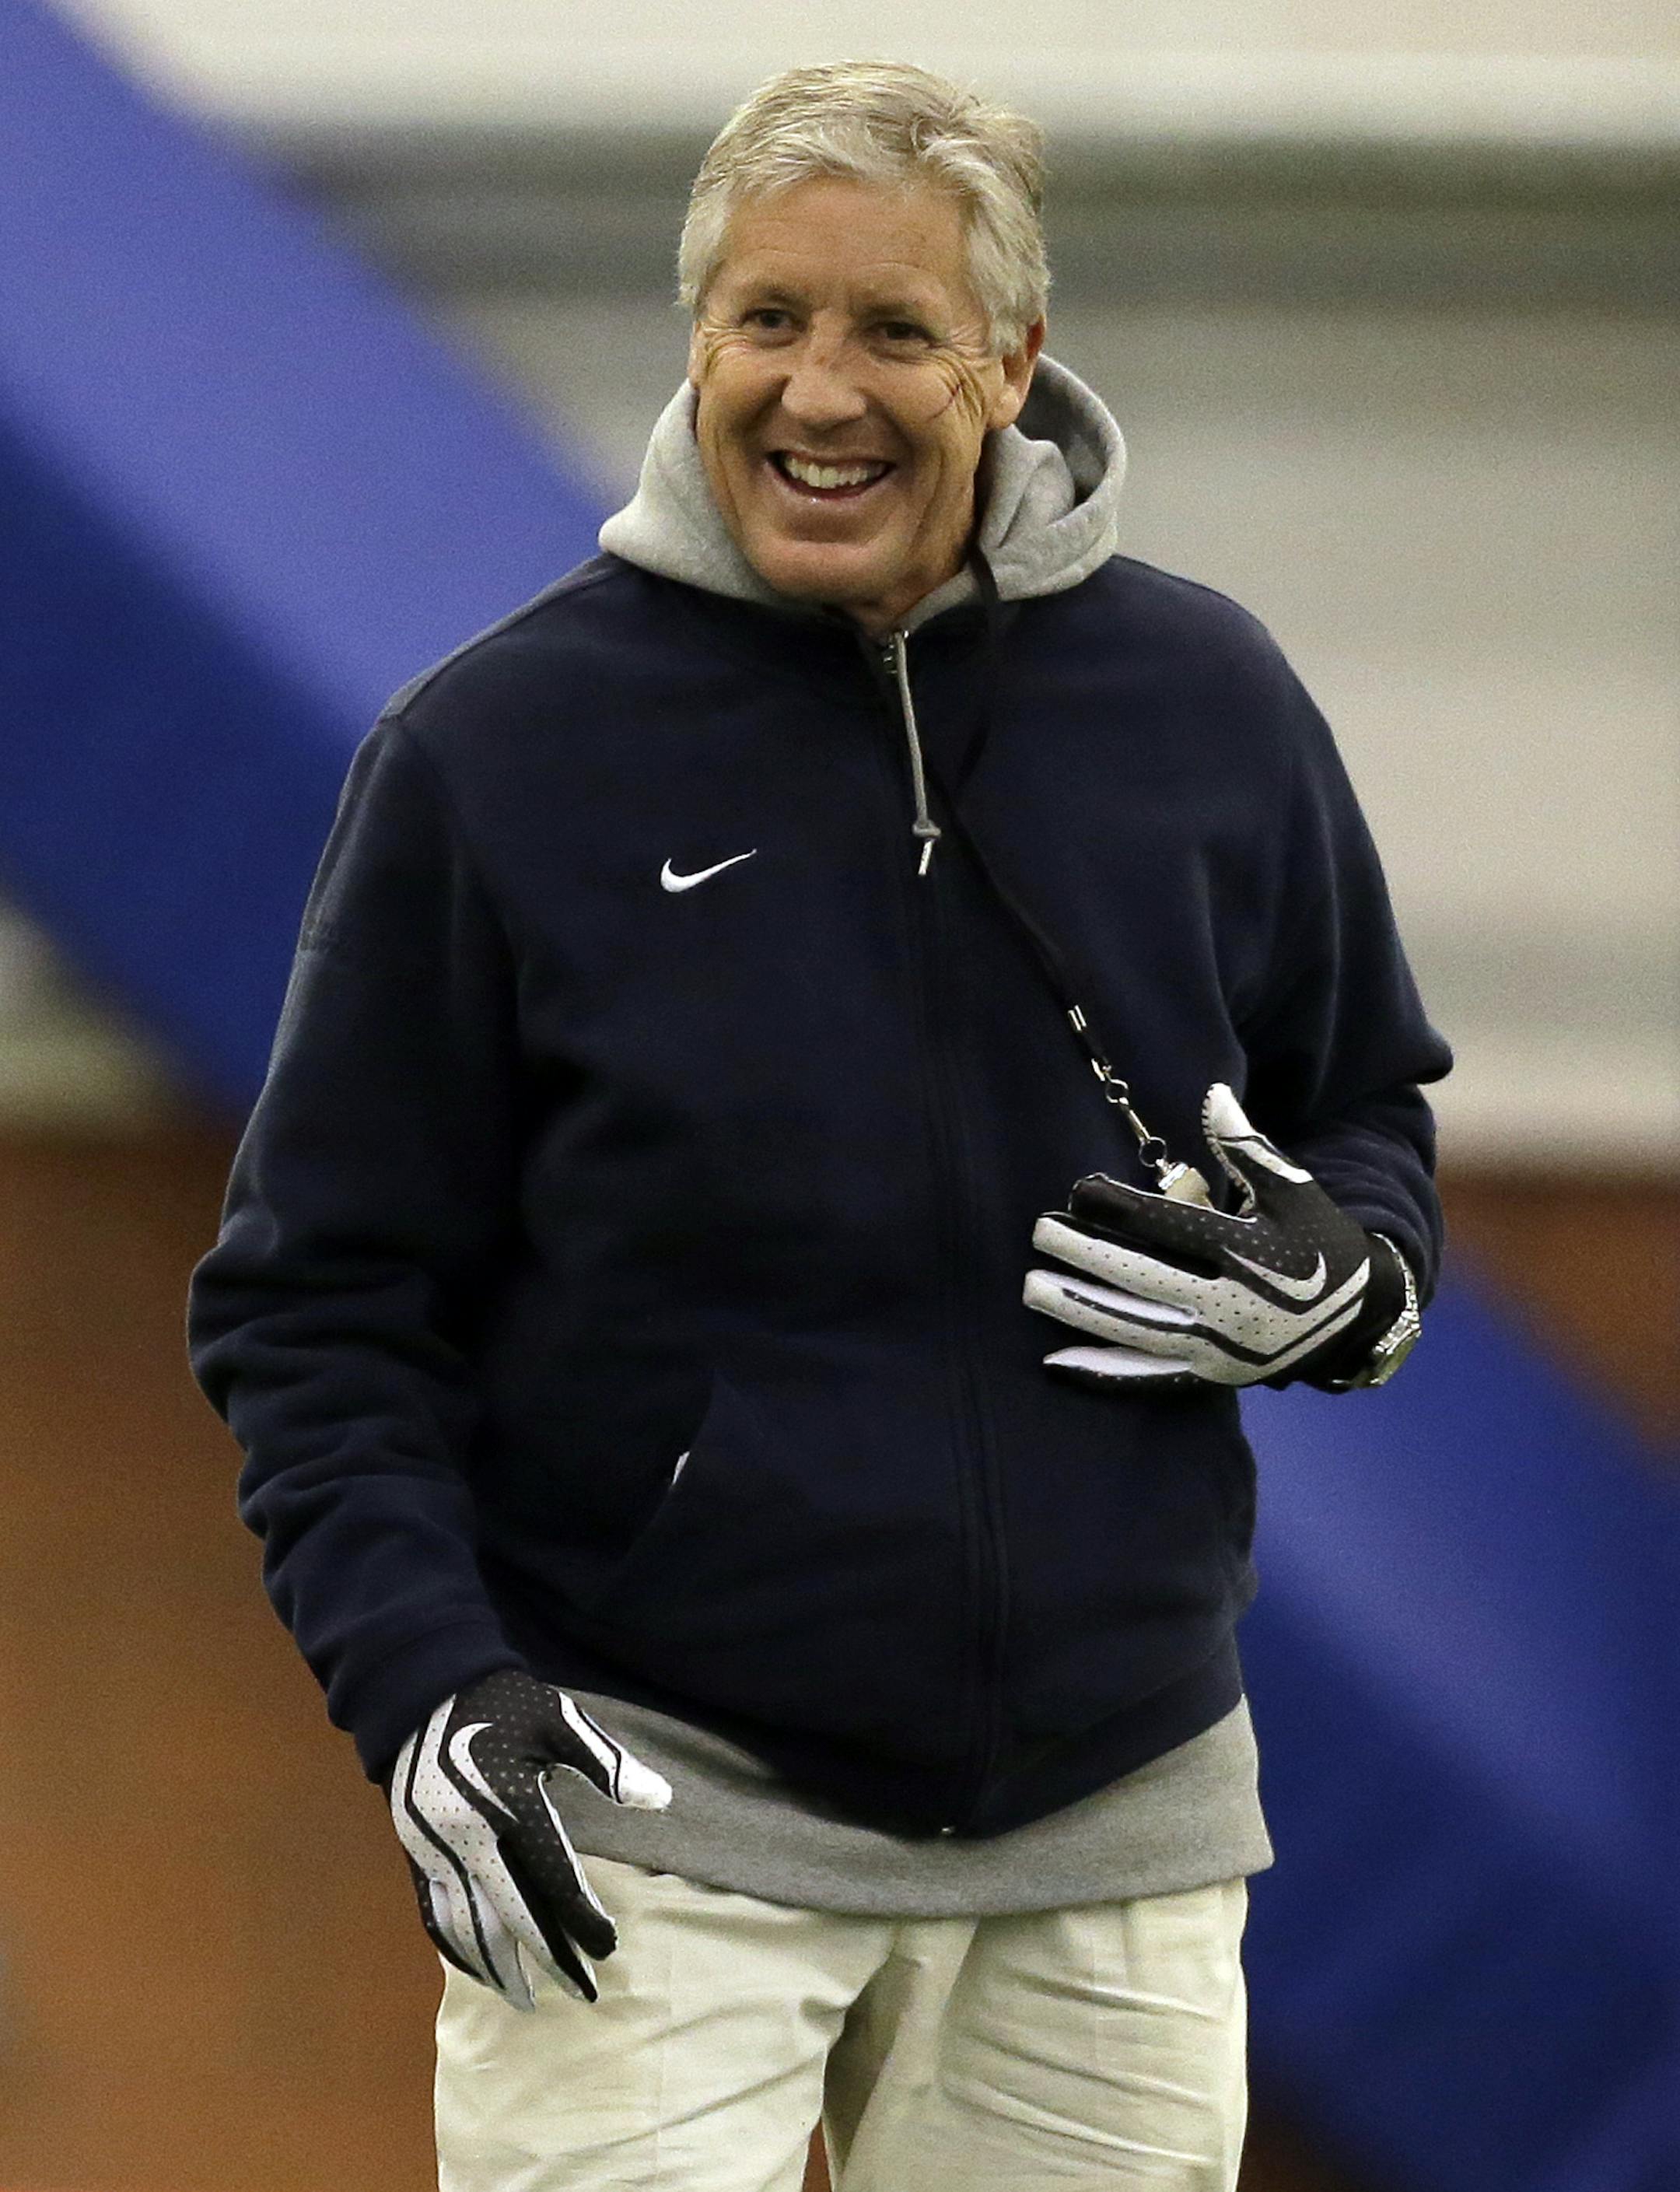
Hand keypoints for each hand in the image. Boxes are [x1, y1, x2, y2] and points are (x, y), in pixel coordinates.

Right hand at [389, 1668, 671, 2008]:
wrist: (421, 1693)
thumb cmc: (501, 1704)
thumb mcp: (559, 1718)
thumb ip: (607, 1763)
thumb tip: (660, 1800)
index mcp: (512, 1802)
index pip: (554, 1879)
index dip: (583, 1919)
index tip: (609, 1948)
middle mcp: (470, 1836)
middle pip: (513, 1916)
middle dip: (550, 1960)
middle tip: (584, 1995)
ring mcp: (435, 1850)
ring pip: (467, 1927)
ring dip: (498, 1969)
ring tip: (528, 2001)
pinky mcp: (413, 1855)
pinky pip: (433, 1916)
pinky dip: (456, 1951)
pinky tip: (479, 1969)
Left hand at [1024, 1083, 1407, 1391]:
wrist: (1361, 1317)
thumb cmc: (1320, 1240)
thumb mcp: (1293, 1188)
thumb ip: (1247, 1146)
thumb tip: (1212, 1093)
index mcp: (1248, 1252)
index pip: (1169, 1227)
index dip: (1120, 1209)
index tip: (1079, 1191)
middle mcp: (1230, 1304)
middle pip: (1143, 1277)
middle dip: (1087, 1255)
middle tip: (1038, 1233)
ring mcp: (1218, 1348)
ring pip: (1137, 1329)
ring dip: (1081, 1310)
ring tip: (1032, 1289)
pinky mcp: (1211, 1376)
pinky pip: (1148, 1379)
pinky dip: (1103, 1374)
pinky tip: (1055, 1364)